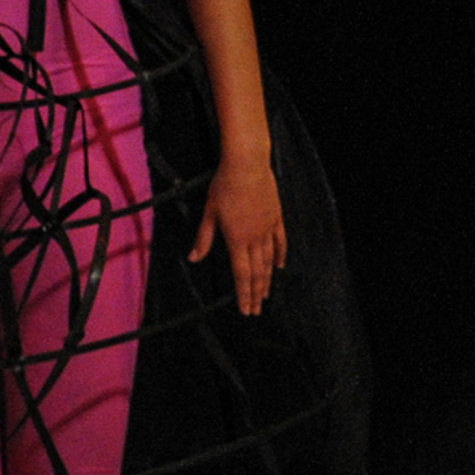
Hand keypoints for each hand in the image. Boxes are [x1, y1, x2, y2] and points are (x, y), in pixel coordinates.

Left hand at [191, 153, 286, 314]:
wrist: (247, 164)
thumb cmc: (224, 185)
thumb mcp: (209, 212)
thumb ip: (203, 238)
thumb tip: (193, 258)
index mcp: (236, 239)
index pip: (241, 274)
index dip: (243, 294)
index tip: (246, 310)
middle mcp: (254, 238)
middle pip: (257, 272)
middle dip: (256, 293)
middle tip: (256, 310)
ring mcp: (268, 228)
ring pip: (270, 260)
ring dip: (268, 279)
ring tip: (266, 295)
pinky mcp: (276, 217)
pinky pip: (281, 241)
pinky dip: (281, 255)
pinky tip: (281, 266)